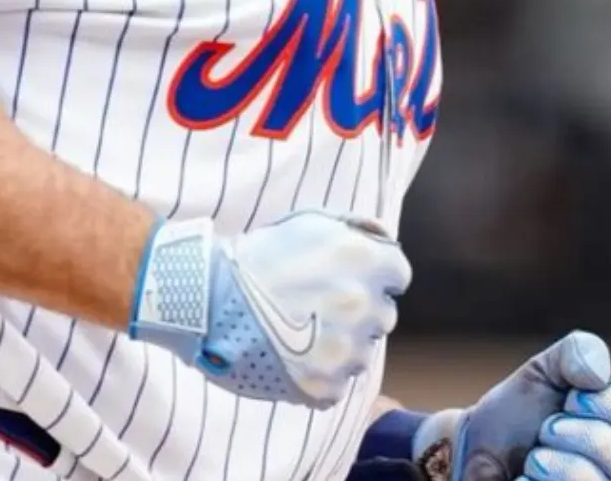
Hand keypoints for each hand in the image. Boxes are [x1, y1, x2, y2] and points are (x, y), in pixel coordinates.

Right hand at [129, 210, 410, 405]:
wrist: (212, 297)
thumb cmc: (261, 255)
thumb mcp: (311, 222)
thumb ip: (356, 230)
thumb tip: (383, 241)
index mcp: (363, 261)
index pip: (399, 273)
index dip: (376, 273)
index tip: (351, 276)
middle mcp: (363, 305)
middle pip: (383, 314)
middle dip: (360, 308)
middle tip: (320, 303)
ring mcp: (346, 351)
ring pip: (362, 352)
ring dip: (342, 342)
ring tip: (303, 329)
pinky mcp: (325, 386)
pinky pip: (338, 383)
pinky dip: (321, 372)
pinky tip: (294, 353)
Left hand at [410, 333, 610, 480]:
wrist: (477, 451)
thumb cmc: (520, 413)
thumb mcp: (546, 370)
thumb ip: (578, 352)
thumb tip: (598, 373)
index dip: (596, 399)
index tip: (569, 399)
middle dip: (563, 431)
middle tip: (545, 431)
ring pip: (589, 480)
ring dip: (546, 462)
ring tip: (534, 461)